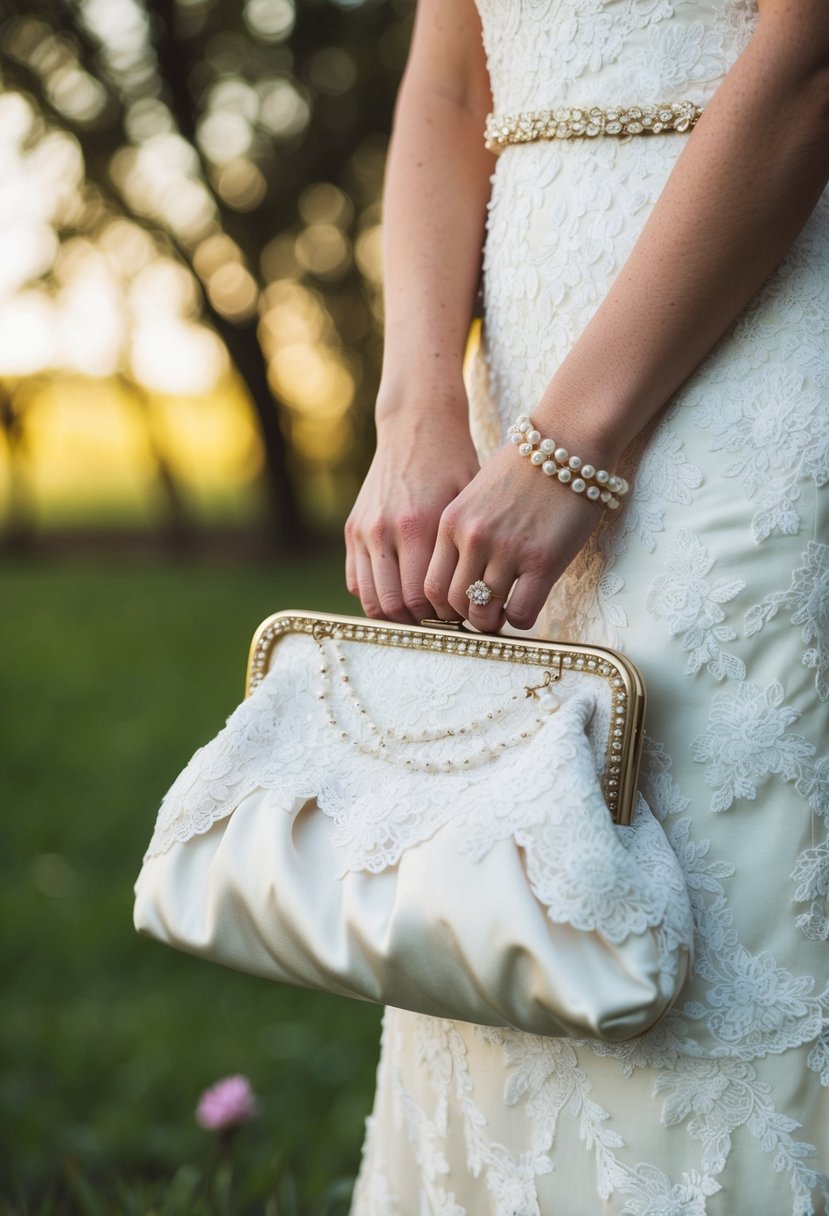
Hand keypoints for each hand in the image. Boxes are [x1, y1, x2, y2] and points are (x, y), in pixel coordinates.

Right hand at [345, 395, 479, 623]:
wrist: (417, 426)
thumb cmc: (454, 464)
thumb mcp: (468, 503)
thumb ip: (465, 551)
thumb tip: (476, 598)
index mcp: (417, 525)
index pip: (420, 596)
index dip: (440, 616)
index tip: (458, 614)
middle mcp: (384, 530)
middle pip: (393, 604)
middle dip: (418, 621)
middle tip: (440, 619)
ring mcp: (363, 531)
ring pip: (369, 599)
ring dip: (395, 613)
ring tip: (420, 611)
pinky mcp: (352, 529)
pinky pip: (355, 581)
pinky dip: (375, 595)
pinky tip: (400, 591)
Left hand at [424, 439, 604, 632]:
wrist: (566, 444)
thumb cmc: (523, 471)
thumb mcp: (474, 497)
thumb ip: (462, 534)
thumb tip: (461, 579)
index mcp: (451, 523)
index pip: (431, 585)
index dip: (442, 607)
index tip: (458, 609)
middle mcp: (473, 538)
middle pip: (453, 603)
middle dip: (466, 617)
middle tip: (482, 615)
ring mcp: (507, 550)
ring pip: (484, 613)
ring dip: (492, 621)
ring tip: (503, 613)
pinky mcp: (542, 561)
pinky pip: (521, 613)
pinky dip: (520, 620)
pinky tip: (526, 607)